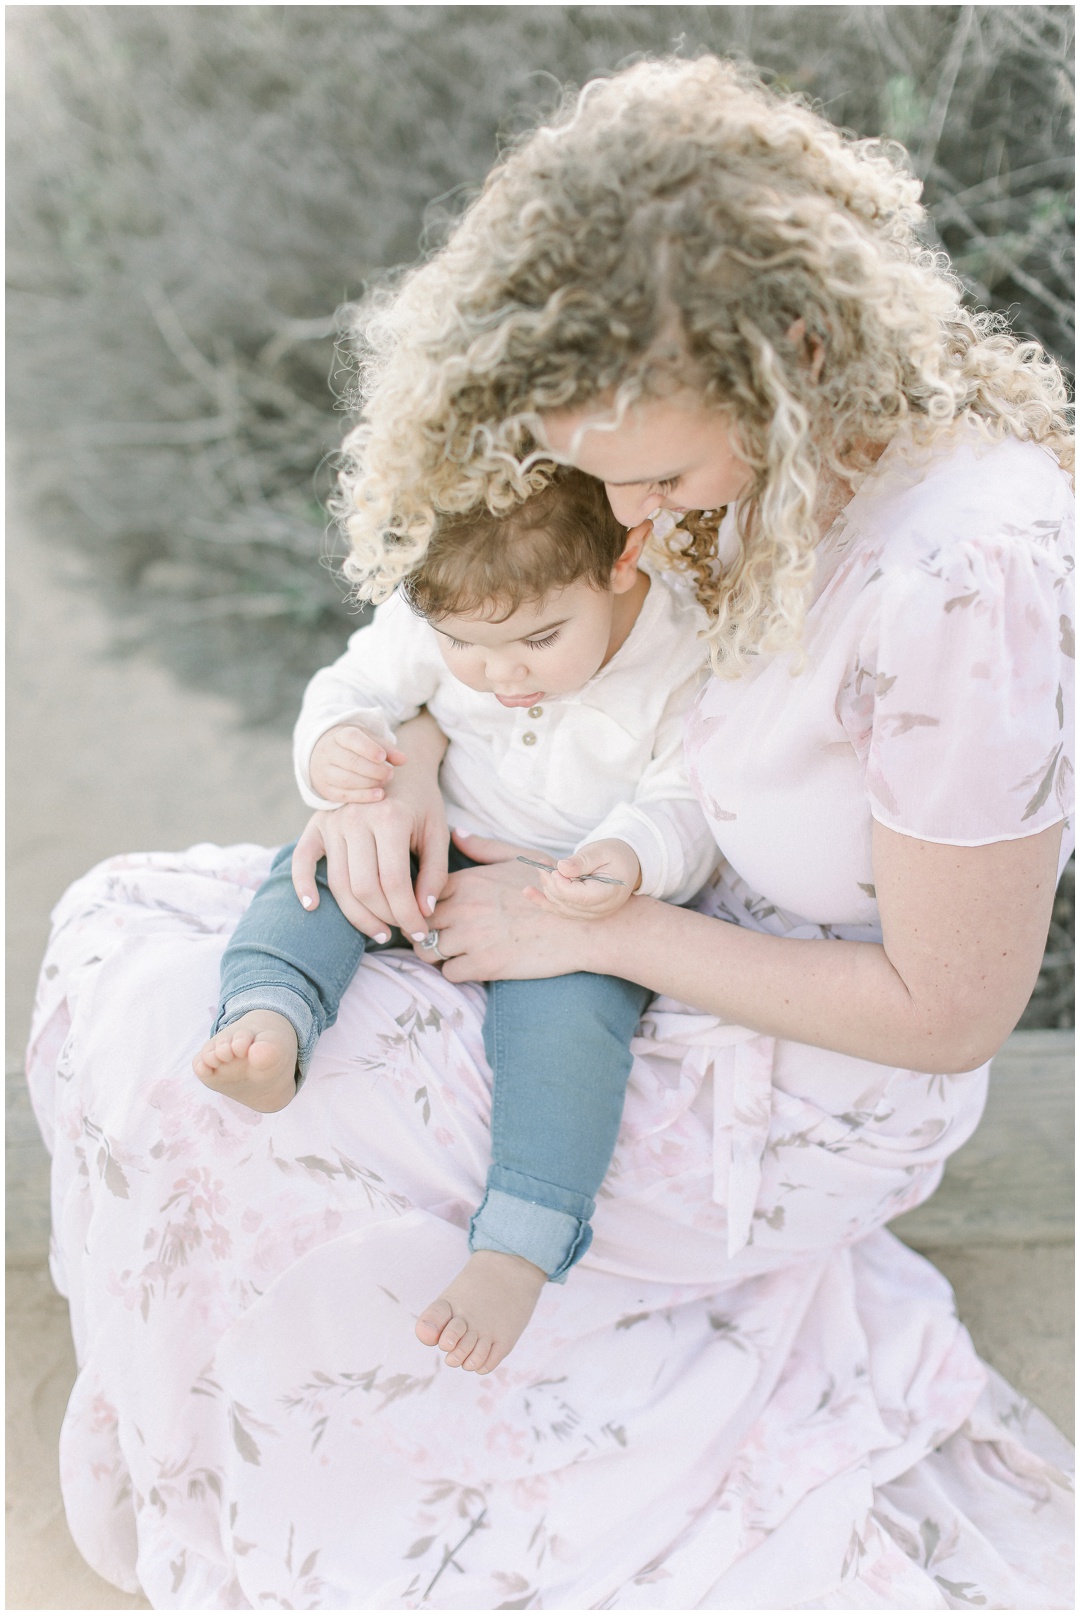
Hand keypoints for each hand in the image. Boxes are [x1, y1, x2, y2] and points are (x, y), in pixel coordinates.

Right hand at [292, 717, 449, 938]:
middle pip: (364, 888)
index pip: (394, 883)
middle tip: (402, 931)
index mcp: (389, 819)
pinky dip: (302, 884)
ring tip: (379, 932)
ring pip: (339, 883)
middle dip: (385, 918)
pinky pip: (303, 859)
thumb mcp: (437, 832)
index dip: (408, 914)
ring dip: (357, 916)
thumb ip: (435, 873)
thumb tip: (424, 912)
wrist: (395, 765)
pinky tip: (312, 907)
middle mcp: (356, 819)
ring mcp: (332, 822)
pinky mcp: (316, 825)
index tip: (421, 931)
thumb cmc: (421, 801)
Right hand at [309, 723, 406, 803]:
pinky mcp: (327, 790)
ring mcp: (325, 772)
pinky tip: (379, 795)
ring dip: (369, 783)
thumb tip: (404, 760)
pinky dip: (363, 796)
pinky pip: (344, 795)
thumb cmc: (355, 747)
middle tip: (390, 773)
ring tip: (384, 782)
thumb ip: (387, 749)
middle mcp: (328, 753)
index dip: (368, 748)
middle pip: (351, 762)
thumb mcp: (370, 741)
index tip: (382, 757)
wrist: (324, 757)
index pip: (351, 738)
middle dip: (374, 770)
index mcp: (340, 736)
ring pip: (346, 780)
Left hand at [422, 830, 597, 981]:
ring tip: (455, 952)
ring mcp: (472, 938)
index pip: (422, 894)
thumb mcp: (519, 858)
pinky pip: (450, 974)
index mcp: (469, 880)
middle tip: (441, 937)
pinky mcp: (484, 965)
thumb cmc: (554, 891)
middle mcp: (464, 907)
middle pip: (420, 924)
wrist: (583, 927)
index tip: (436, 914)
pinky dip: (458, 973)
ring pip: (428, 952)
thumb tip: (455, 833)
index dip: (424, 905)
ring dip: (438, 955)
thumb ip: (483, 847)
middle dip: (426, 932)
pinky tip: (473, 965)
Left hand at [531, 838, 639, 918]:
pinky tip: (528, 891)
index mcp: (609, 893)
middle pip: (566, 902)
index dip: (562, 884)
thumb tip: (561, 868)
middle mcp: (600, 909)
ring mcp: (591, 914)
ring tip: (542, 868)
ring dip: (547, 887)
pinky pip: (559, 910)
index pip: (580, 897)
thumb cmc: (615, 855)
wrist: (626, 865)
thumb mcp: (601, 851)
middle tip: (544, 864)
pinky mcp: (581, 913)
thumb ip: (582, 861)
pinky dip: (542, 900)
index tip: (555, 868)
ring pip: (559, 906)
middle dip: (551, 882)